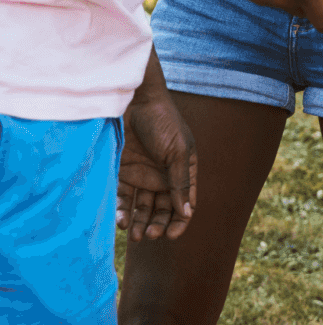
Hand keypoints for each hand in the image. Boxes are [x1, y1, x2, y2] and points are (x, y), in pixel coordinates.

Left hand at [117, 85, 195, 240]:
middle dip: (157, 224)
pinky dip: (121, 211)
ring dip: (139, 222)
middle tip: (150, 235)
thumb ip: (180, 182)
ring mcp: (141, 175)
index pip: (184, 202)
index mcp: (182, 170)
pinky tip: (120, 220)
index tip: (171, 234)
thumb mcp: (177, 151)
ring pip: (141, 207)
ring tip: (134, 235)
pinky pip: (121, 197)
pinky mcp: (121, 173)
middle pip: (162, 208)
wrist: (133, 102)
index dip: (180, 220)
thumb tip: (188, 212)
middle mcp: (162, 176)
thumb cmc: (163, 122)